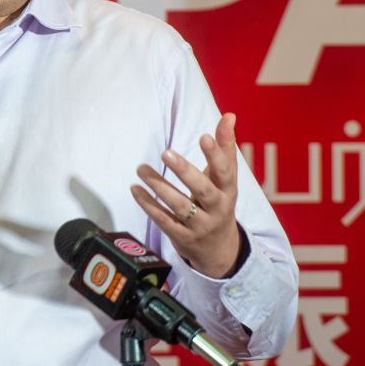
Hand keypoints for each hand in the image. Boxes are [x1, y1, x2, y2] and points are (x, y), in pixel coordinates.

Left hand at [130, 113, 241, 278]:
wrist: (219, 250)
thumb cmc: (219, 202)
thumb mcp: (225, 179)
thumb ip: (225, 147)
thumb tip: (229, 115)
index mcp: (229, 191)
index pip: (225, 172)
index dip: (215, 155)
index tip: (204, 136)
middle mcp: (217, 209)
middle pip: (203, 190)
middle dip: (185, 171)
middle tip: (166, 153)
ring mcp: (199, 226)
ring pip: (179, 206)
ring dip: (158, 186)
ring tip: (141, 169)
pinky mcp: (182, 237)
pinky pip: (163, 220)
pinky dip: (148, 205)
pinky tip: (135, 190)